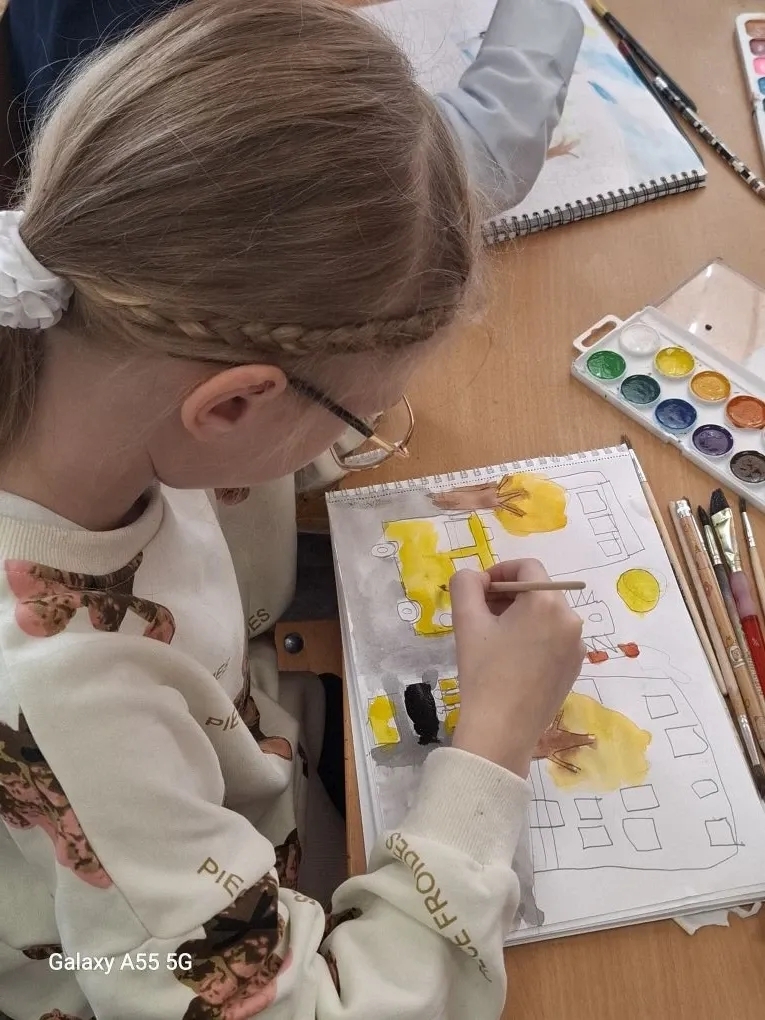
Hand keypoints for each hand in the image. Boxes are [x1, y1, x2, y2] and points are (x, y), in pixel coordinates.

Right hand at [450, 560, 585, 776]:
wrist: (501, 730)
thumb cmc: (483, 672)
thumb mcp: (466, 621)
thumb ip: (466, 584)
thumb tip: (476, 577)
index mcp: (547, 602)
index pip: (526, 566)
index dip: (499, 571)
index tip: (479, 591)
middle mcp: (570, 619)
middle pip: (538, 590)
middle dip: (508, 595)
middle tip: (481, 615)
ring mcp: (576, 646)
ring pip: (546, 615)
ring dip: (520, 617)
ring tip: (494, 640)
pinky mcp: (574, 667)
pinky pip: (554, 638)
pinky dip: (534, 638)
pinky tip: (512, 660)